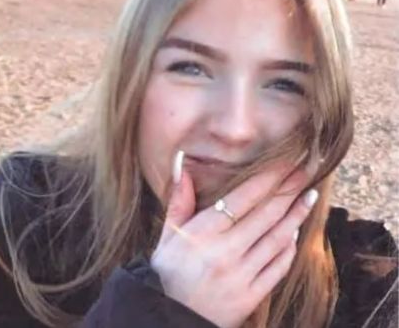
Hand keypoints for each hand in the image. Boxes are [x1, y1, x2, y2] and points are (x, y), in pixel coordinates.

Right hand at [150, 152, 318, 327]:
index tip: (285, 163)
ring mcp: (240, 274)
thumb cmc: (166, 272)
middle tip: (306, 170)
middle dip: (288, 189)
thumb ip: (179, 200)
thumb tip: (181, 164)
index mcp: (202, 233)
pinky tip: (294, 232)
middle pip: (265, 214)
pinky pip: (278, 266)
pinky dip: (288, 247)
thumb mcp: (167, 235)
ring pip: (276, 238)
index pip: (242, 198)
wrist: (169, 318)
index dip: (267, 178)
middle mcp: (224, 251)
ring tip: (308, 196)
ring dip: (295, 215)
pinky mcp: (251, 295)